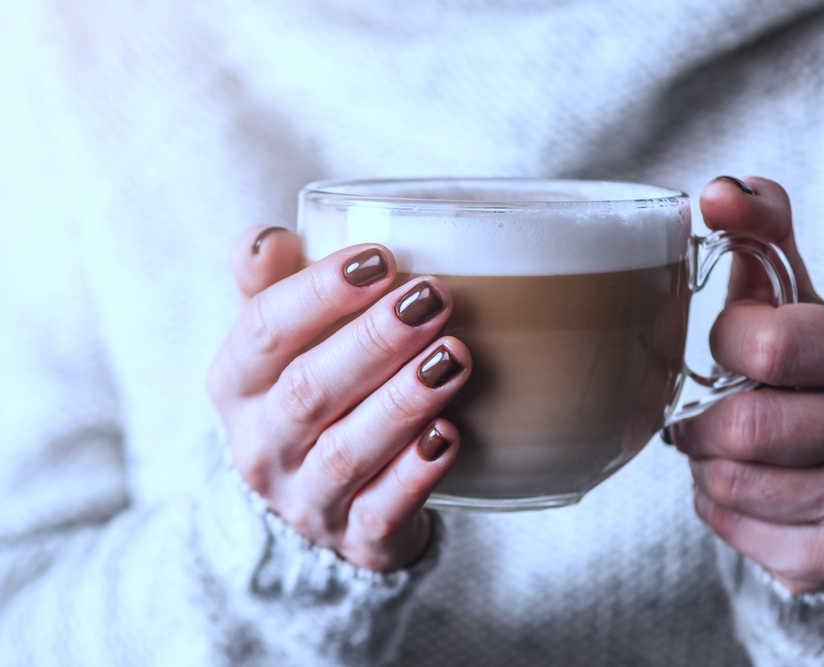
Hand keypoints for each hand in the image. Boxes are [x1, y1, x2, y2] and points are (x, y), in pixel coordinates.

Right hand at [208, 227, 469, 570]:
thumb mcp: (280, 342)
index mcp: (237, 384)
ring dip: (401, 402)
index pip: (262, 331)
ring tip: (452, 358)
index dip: (318, 292)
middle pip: (307, 391)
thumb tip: (269, 238)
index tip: (379, 257)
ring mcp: (306, 499)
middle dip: (371, 342)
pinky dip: (414, 475)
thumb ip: (273, 286)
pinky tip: (448, 436)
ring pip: (346, 453)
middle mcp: (262, 445)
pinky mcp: (356, 539)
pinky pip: (381, 511)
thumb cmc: (307, 397)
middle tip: (431, 298)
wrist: (318, 503)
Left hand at [672, 177, 823, 593]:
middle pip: (739, 426)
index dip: (725, 345)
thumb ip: (763, 241)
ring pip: (727, 481)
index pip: (763, 343)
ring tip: (730, 450)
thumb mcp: (801, 306)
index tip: (735, 348)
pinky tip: (750, 490)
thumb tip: (719, 191)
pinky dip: (717, 505)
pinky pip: (732, 528)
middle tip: (711, 411)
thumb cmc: (819, 380)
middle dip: (703, 418)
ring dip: (706, 464)